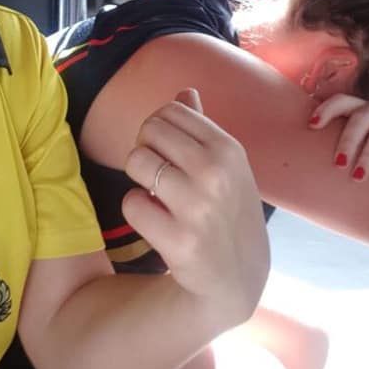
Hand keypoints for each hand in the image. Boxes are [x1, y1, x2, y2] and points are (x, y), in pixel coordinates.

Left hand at [122, 88, 268, 326]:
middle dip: (145, 150)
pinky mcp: (178, 240)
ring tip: (158, 196)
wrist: (236, 276)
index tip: (166, 151)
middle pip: (149, 131)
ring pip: (136, 162)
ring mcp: (198, 207)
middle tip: (157, 174)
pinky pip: (131, 203)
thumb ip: (202, 127)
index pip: (170, 111)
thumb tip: (185, 91)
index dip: (158, 128)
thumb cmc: (227, 210)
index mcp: (228, 149)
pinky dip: (137, 210)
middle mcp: (216, 173)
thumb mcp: (227, 166)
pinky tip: (157, 221)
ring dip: (138, 179)